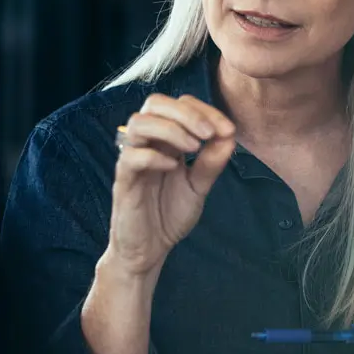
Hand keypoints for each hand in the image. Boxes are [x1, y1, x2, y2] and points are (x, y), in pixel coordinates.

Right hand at [104, 94, 235, 277]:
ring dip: (170, 129)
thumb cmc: (168, 215)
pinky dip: (154, 156)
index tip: (228, 130)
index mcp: (165, 140)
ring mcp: (132, 160)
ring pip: (138, 123)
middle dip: (186, 113)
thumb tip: (230, 136)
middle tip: (208, 133)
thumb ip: (211, 163)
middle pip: (155, 103)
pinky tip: (174, 167)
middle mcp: (147, 143)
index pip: (179, 105)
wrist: (149, 250)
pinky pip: (130, 157)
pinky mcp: (123, 181)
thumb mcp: (198, 187)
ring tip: (193, 148)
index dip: (205, 110)